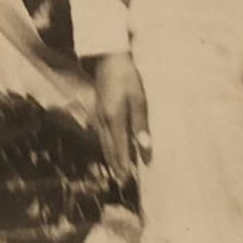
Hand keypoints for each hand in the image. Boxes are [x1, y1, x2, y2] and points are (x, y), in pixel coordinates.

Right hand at [92, 52, 149, 183]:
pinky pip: (102, 135)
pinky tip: (111, 151)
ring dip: (110, 159)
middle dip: (115, 166)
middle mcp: (103, 121)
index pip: (119, 148)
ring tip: (117, 172)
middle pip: (108, 149)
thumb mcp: (139, 101)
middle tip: (122, 183)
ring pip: (103, 143)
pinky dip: (107, 147)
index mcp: (114, 119)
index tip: (127, 180)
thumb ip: (141, 127)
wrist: (108, 59)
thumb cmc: (128, 78)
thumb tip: (144, 148)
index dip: (123, 165)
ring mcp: (98, 116)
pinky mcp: (98, 112)